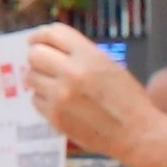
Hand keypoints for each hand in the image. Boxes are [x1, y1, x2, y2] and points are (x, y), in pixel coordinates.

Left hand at [22, 24, 161, 156]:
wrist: (136, 133)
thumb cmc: (127, 99)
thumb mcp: (109, 66)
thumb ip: (81, 55)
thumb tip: (51, 49)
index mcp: (89, 56)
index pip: (53, 34)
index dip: (40, 35)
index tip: (34, 40)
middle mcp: (72, 73)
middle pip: (35, 54)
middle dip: (37, 58)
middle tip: (43, 65)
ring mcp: (60, 96)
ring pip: (31, 77)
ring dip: (38, 79)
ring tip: (51, 85)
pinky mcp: (55, 117)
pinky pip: (35, 100)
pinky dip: (43, 99)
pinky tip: (57, 102)